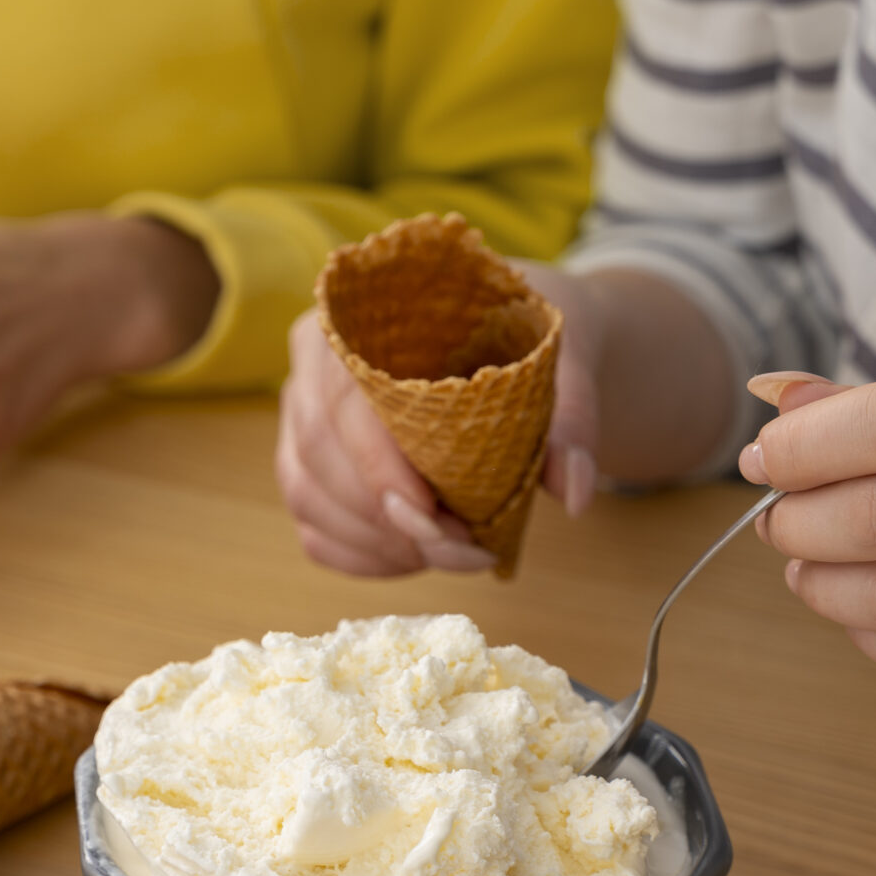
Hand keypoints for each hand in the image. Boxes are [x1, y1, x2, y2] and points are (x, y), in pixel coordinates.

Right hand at [275, 262, 600, 575]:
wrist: (517, 339)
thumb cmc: (524, 336)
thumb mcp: (561, 358)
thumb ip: (570, 418)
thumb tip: (573, 492)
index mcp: (360, 317)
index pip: (343, 396)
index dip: (376, 462)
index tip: (429, 514)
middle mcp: (314, 366)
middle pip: (317, 450)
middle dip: (385, 517)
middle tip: (462, 546)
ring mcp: (303, 419)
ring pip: (307, 494)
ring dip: (376, 542)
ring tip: (451, 554)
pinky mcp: (310, 468)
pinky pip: (314, 527)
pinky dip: (363, 557)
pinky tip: (418, 559)